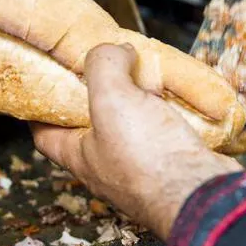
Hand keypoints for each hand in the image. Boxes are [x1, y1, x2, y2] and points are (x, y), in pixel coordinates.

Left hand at [31, 43, 241, 238]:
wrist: (202, 196)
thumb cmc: (147, 159)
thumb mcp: (111, 98)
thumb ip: (103, 65)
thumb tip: (114, 50)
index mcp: (79, 155)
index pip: (45, 132)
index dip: (43, 109)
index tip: (46, 85)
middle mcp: (106, 166)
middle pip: (91, 125)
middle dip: (96, 97)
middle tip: (103, 70)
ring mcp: (141, 169)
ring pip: (132, 128)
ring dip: (136, 103)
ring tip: (142, 75)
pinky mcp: (173, 166)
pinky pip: (164, 133)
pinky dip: (167, 113)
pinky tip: (174, 95)